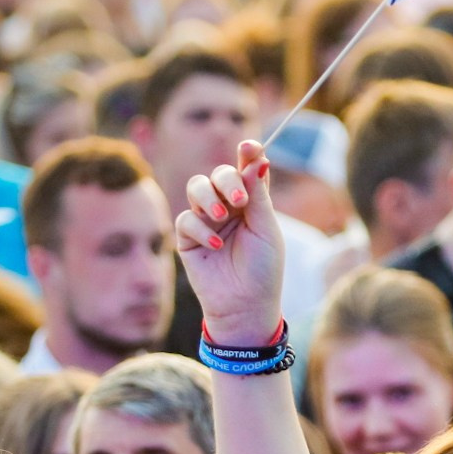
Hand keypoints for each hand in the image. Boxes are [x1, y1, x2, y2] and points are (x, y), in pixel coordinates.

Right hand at [174, 141, 284, 346]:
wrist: (246, 306)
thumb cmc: (263, 269)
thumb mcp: (266, 229)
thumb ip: (258, 194)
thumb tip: (259, 157)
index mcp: (250, 202)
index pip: (245, 169)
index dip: (247, 154)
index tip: (249, 147)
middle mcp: (226, 206)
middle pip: (218, 174)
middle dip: (227, 181)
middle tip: (239, 201)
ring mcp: (205, 220)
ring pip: (196, 188)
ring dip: (207, 197)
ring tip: (221, 216)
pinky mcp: (187, 238)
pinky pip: (185, 219)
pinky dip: (200, 229)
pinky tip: (216, 246)